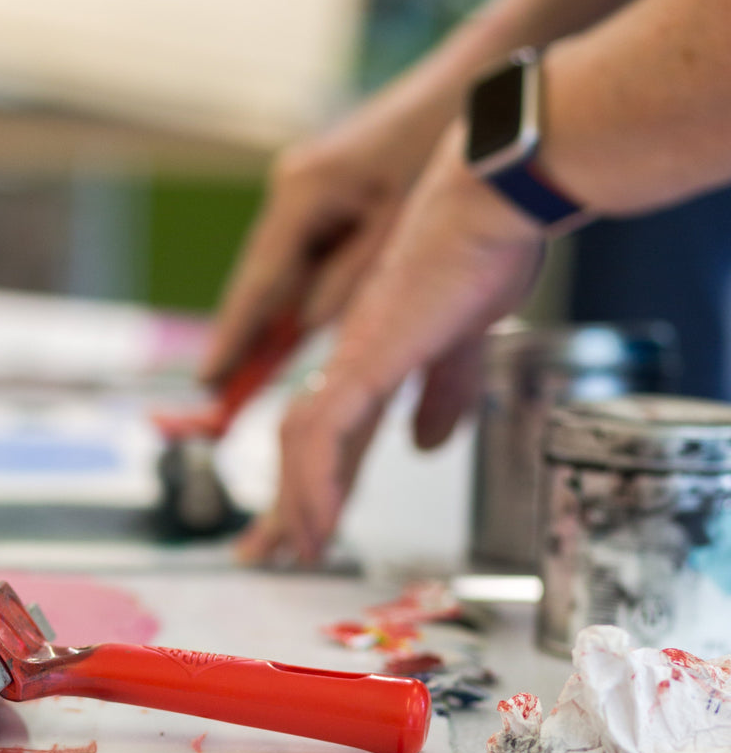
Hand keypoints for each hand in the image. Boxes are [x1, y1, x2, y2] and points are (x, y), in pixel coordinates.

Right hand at [199, 87, 452, 388]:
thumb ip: (349, 282)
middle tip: (221, 389)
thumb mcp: (399, 227)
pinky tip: (301, 326)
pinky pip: (307, 254)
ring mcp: (307, 186)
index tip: (209, 380)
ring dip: (275, 318)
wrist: (472, 90)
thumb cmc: (443, 149)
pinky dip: (303, 292)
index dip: (234, 338)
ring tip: (254, 371)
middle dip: (245, 336)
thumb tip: (306, 326)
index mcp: (304, 194)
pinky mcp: (329, 191)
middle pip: (261, 279)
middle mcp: (293, 188)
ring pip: (284, 269)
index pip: (260, 283)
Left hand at [238, 122, 547, 564]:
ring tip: (290, 550)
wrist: (490, 198)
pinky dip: (313, 478)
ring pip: (301, 442)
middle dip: (284, 506)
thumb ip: (441, 394)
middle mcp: (350, 364)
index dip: (315, 486)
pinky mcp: (366, 357)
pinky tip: (311, 518)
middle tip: (263, 554)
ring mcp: (353, 360)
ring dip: (294, 502)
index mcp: (372, 362)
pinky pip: (323, 430)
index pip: (331, 438)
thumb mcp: (463, 344)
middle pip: (303, 446)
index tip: (301, 529)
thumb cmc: (484, 254)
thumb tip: (426, 445)